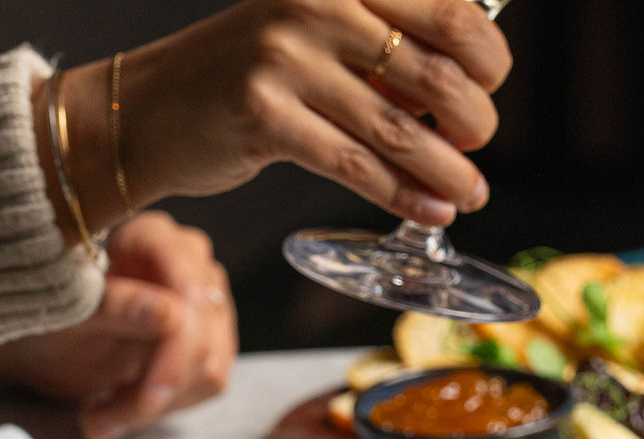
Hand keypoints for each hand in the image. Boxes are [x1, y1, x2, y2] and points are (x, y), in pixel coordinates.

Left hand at [0, 212, 237, 438]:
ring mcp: (210, 305)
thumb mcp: (68, 309)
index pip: (191, 295)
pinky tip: (123, 407)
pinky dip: (164, 408)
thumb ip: (117, 306)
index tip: (150, 395)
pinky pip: (208, 386)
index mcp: (156, 238)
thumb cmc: (47, 310)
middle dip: (157, 390)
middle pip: (205, 339)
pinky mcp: (214, 341)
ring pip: (209, 370)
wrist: (44, 336)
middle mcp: (194, 266)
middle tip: (103, 418)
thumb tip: (171, 314)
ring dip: (154, 406)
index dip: (178, 350)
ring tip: (102, 415)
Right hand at [119, 0, 511, 225]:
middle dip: (476, 125)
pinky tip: (432, 213)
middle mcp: (316, 2)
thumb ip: (387, 50)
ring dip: (449, 174)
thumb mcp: (324, 36)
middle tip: (475, 149)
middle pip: (439, 74)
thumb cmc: (255, 75)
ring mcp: (285, 57)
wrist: (153, 106)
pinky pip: (358, 167)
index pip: (455, 14)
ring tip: (470, 195)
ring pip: (402, 130)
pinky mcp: (264, 115)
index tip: (485, 92)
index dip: (489, 64)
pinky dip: (405, 197)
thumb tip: (471, 94)